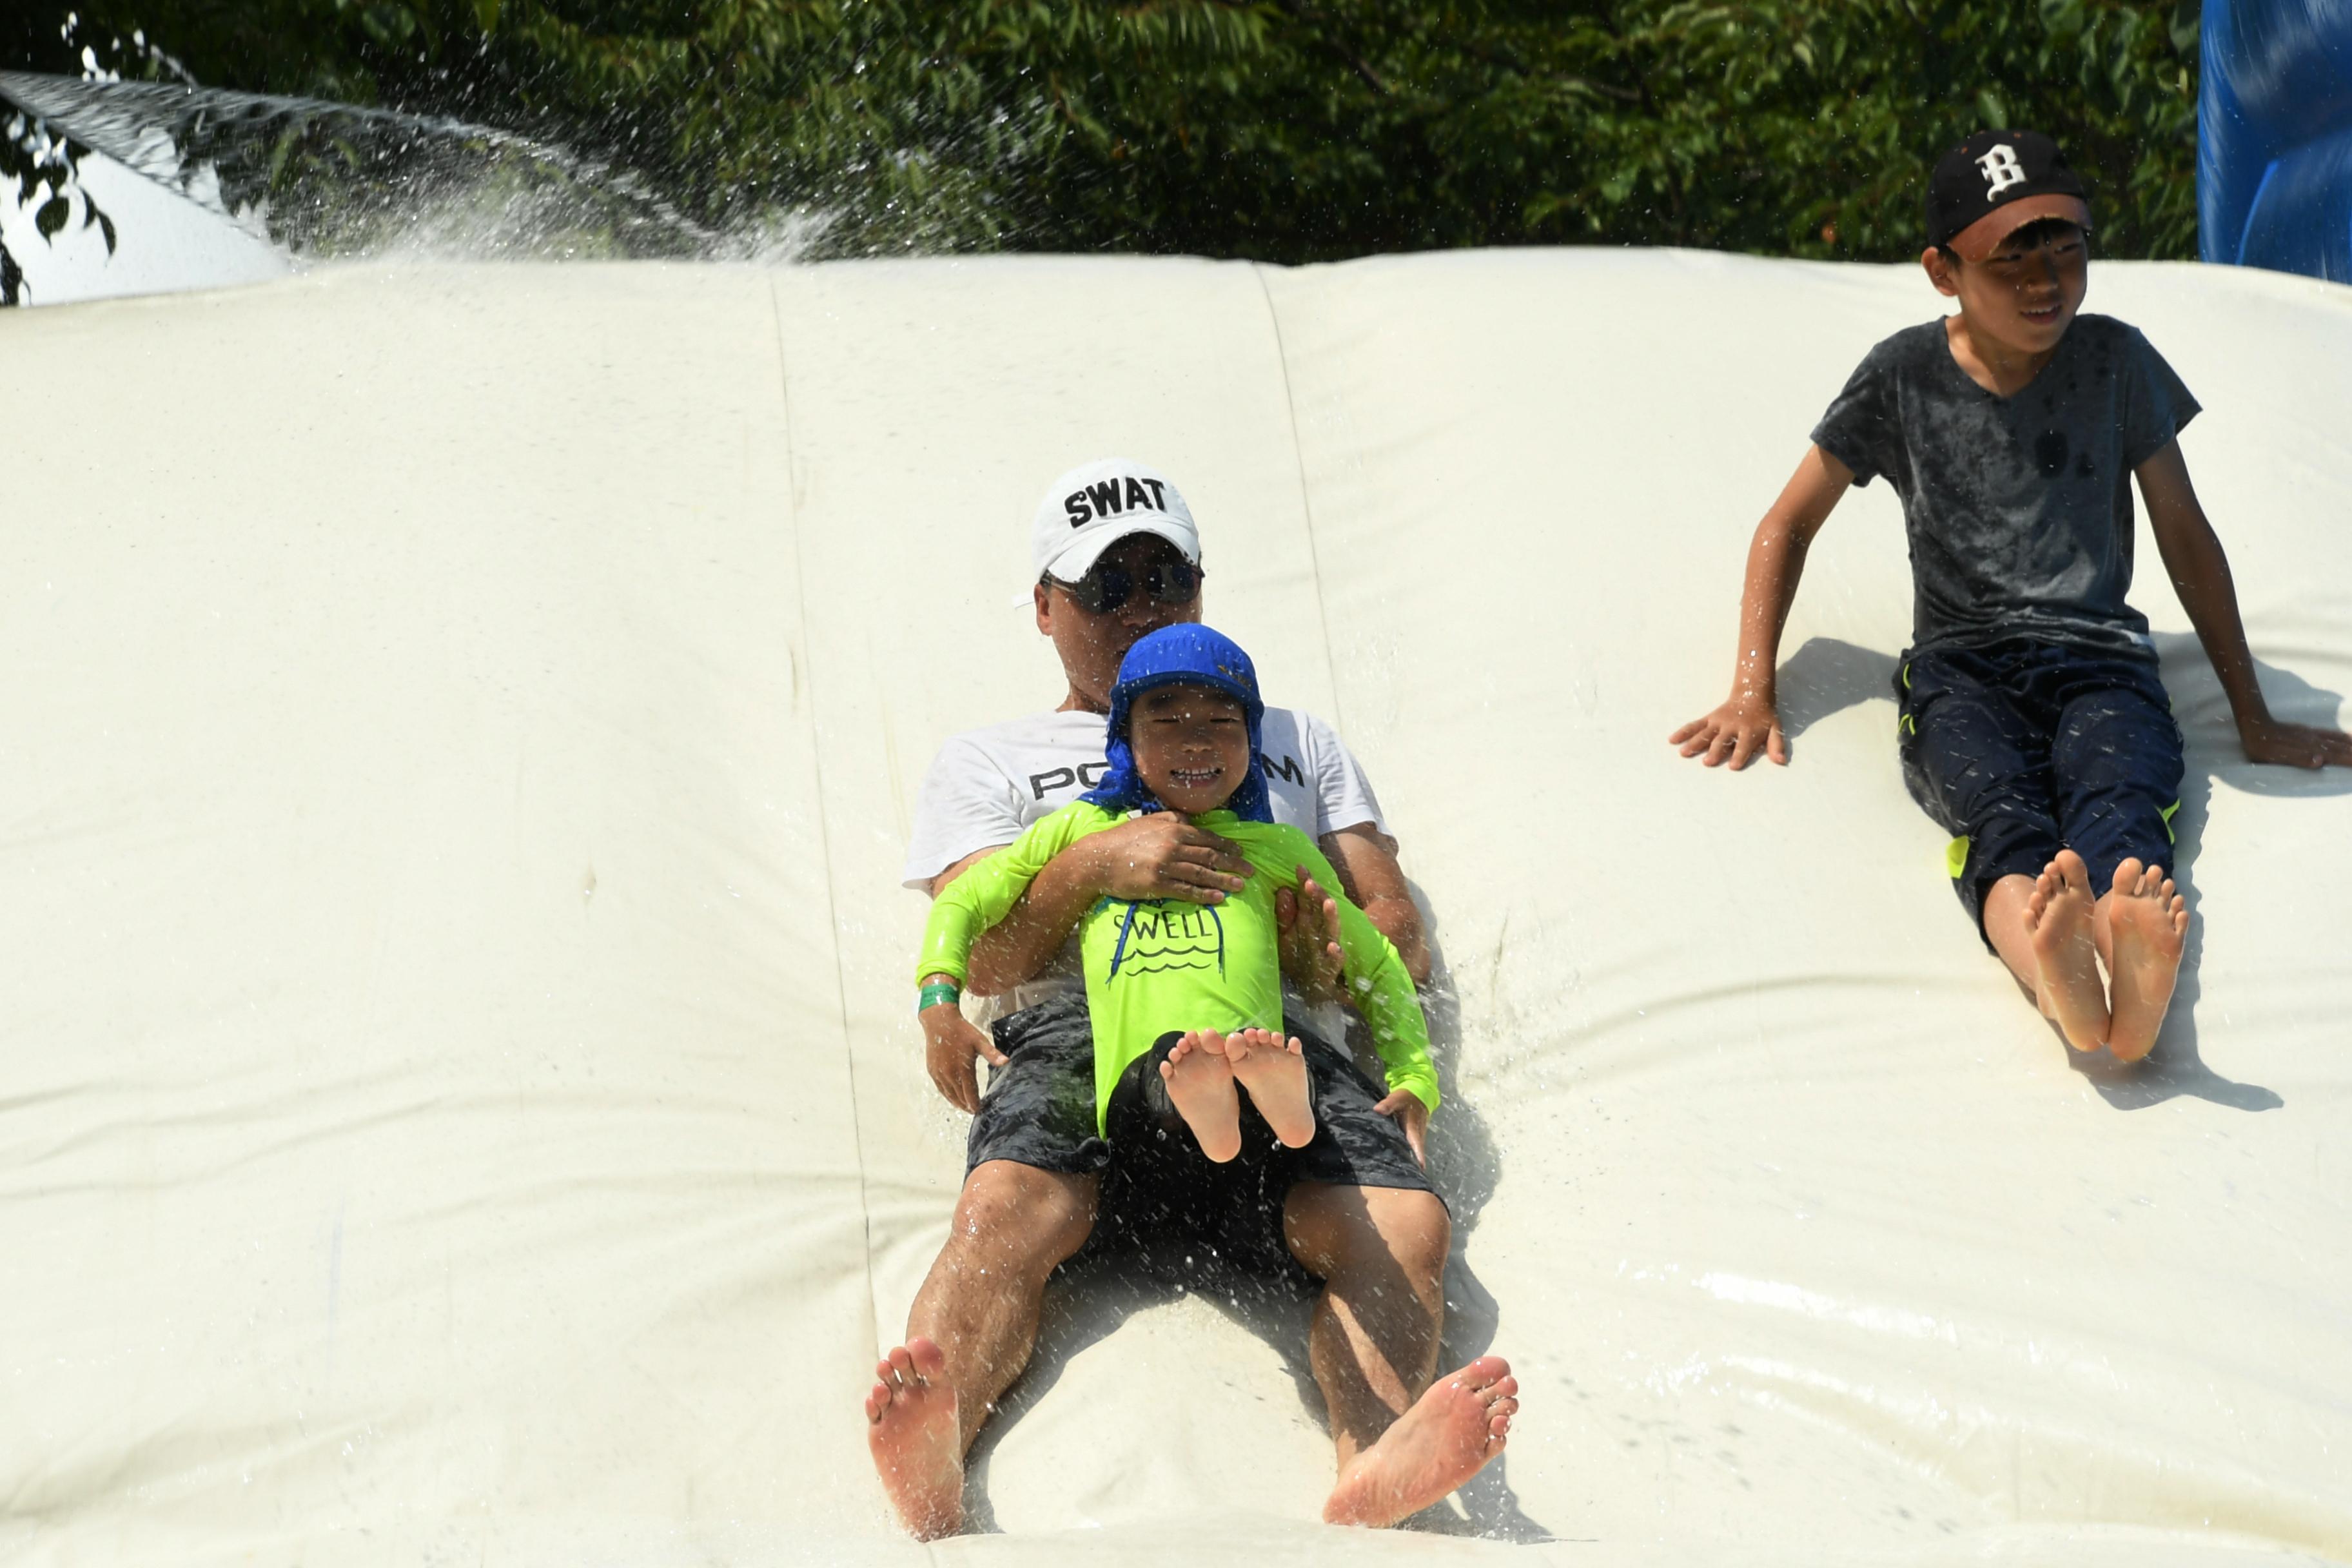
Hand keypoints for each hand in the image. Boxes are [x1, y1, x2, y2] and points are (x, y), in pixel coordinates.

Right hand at [922, 1002, 1007, 1113]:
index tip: (980, 1110)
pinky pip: (940, 1088)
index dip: (975, 1104)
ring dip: (957, 1103)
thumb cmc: (962, 1030)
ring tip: (965, 1107)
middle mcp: (949, 1074)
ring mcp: (939, 1073)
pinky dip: (947, 1095)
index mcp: (963, 1069)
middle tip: (974, 1111)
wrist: (939, 1022)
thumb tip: (1007, 1062)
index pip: (970, 1093)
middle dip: (967, 1106)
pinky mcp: (932, 1071)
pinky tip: (952, 1097)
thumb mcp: (979, 1041)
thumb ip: (992, 1054)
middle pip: (959, 1097)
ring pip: (949, 1094)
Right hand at [1082, 812, 1253, 903]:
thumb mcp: (1150, 821)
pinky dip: (1204, 894)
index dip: (1227, 846)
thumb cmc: (1124, 838)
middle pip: (1211, 856)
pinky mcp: (1158, 884)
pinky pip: (1187, 890)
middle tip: (1251, 872)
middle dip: (1233, 864)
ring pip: (1202, 873)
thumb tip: (1192, 822)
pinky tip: (1218, 898)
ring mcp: (1166, 866)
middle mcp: (1174, 846)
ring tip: (1241, 886)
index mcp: (1174, 829)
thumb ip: (1173, 819)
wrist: (1099, 858)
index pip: (1208, 838)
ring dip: (1224, 880)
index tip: (1241, 852)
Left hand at [1275, 865, 1344, 1008]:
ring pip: (1330, 931)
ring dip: (1331, 918)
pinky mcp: (1330, 969)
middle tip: (1310, 882)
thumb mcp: (1286, 937)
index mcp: (1308, 922)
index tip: (1300, 867)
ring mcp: (1326, 950)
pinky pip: (1334, 961)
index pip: (1307, 899)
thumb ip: (1285, 916)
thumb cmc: (1299, 958)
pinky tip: (1334, 947)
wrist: (1311, 990)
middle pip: (1319, 911)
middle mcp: (1319, 932)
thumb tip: (1283, 890)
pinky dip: (1336, 954)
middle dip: (1317, 896)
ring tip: (1329, 904)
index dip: (1305, 883)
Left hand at [1373, 1088, 1429, 1168]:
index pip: (1416, 1146)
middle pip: (1415, 1153)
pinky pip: (1411, 1148)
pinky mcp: (1414, 1136)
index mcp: (1413, 1128)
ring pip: (1414, 1152)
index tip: (1417, 1171)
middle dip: (1411, 1165)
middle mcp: (1418, 1135)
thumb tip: (1377, 1110)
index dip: (1416, 1158)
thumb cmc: (1407, 1097)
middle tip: (1403, 1180)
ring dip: (1409, 1161)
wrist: (1420, 1092)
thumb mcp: (1396, 1098)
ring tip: (1400, 1175)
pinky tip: (1398, 1162)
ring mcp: (1417, 1136)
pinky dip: (1407, 1155)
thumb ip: (1387, 1104)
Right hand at [1669, 694, 1786, 768]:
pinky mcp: (1710, 719)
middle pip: (1722, 741)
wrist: (1752, 693)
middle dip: (1714, 751)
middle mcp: (1732, 727)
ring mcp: (1719, 723)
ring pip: (1705, 733)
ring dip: (1694, 743)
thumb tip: (1780, 761)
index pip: (1744, 745)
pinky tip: (1672, 739)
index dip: (1739, 755)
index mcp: (1749, 731)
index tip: (1733, 766)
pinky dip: (1684, 731)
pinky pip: (1695, 725)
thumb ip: (1777, 745)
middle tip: (1707, 762)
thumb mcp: (1776, 729)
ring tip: (1683, 753)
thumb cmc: (1765, 716)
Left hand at [2238, 713, 2351, 769]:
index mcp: (2308, 749)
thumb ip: (2299, 758)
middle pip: (2340, 748)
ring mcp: (2311, 735)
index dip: (2350, 760)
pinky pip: (2330, 734)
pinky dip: (2342, 737)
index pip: (2335, 756)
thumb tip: (2320, 760)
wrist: (2254, 724)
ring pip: (2337, 740)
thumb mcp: (2275, 756)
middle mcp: (2313, 741)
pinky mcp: (2307, 731)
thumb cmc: (2261, 745)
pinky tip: (2348, 737)